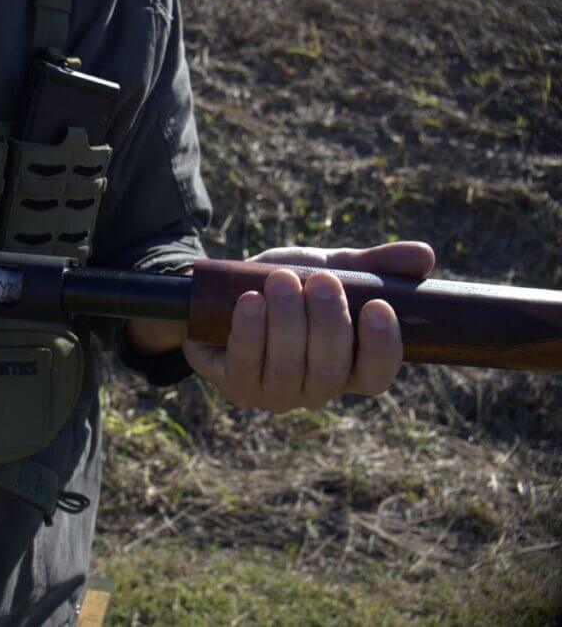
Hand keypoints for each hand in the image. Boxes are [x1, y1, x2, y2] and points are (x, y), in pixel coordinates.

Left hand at [182, 242, 434, 412]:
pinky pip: (245, 364)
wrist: (223, 290)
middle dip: (328, 323)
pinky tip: (250, 300)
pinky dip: (249, 330)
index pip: (376, 375)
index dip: (381, 347)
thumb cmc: (286, 284)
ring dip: (286, 321)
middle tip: (320, 281)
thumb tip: (425, 255)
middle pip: (331, 370)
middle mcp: (316, 389)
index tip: (377, 306)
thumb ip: (373, 265)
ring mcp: (275, 392)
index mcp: (349, 365)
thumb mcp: (330, 269)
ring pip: (288, 368)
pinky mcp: (236, 385)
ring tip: (280, 281)